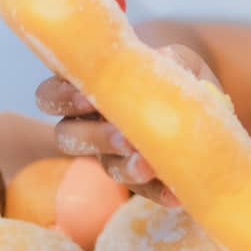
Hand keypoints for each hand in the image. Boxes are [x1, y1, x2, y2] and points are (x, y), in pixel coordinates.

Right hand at [33, 43, 219, 206]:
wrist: (199, 94)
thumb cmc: (173, 68)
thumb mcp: (174, 57)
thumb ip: (168, 58)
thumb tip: (164, 59)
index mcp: (86, 90)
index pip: (51, 95)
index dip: (60, 98)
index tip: (85, 98)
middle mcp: (90, 125)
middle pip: (68, 136)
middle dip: (94, 138)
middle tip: (123, 138)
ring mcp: (113, 154)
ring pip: (105, 165)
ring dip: (125, 167)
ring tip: (147, 166)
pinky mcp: (142, 177)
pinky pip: (144, 190)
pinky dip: (160, 191)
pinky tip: (176, 194)